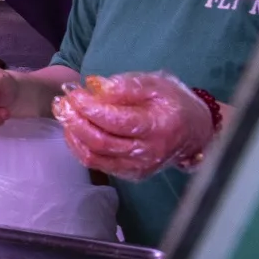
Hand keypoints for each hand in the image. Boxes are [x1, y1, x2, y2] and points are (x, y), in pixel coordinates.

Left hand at [53, 72, 214, 180]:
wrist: (195, 130)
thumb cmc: (173, 103)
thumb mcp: (155, 84)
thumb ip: (126, 85)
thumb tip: (95, 86)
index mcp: (157, 127)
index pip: (115, 121)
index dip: (89, 107)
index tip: (73, 91)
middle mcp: (148, 152)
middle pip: (100, 141)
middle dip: (75, 120)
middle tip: (62, 101)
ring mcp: (139, 167)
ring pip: (94, 156)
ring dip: (72, 133)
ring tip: (63, 112)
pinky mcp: (131, 174)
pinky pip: (97, 163)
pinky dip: (79, 146)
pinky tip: (73, 128)